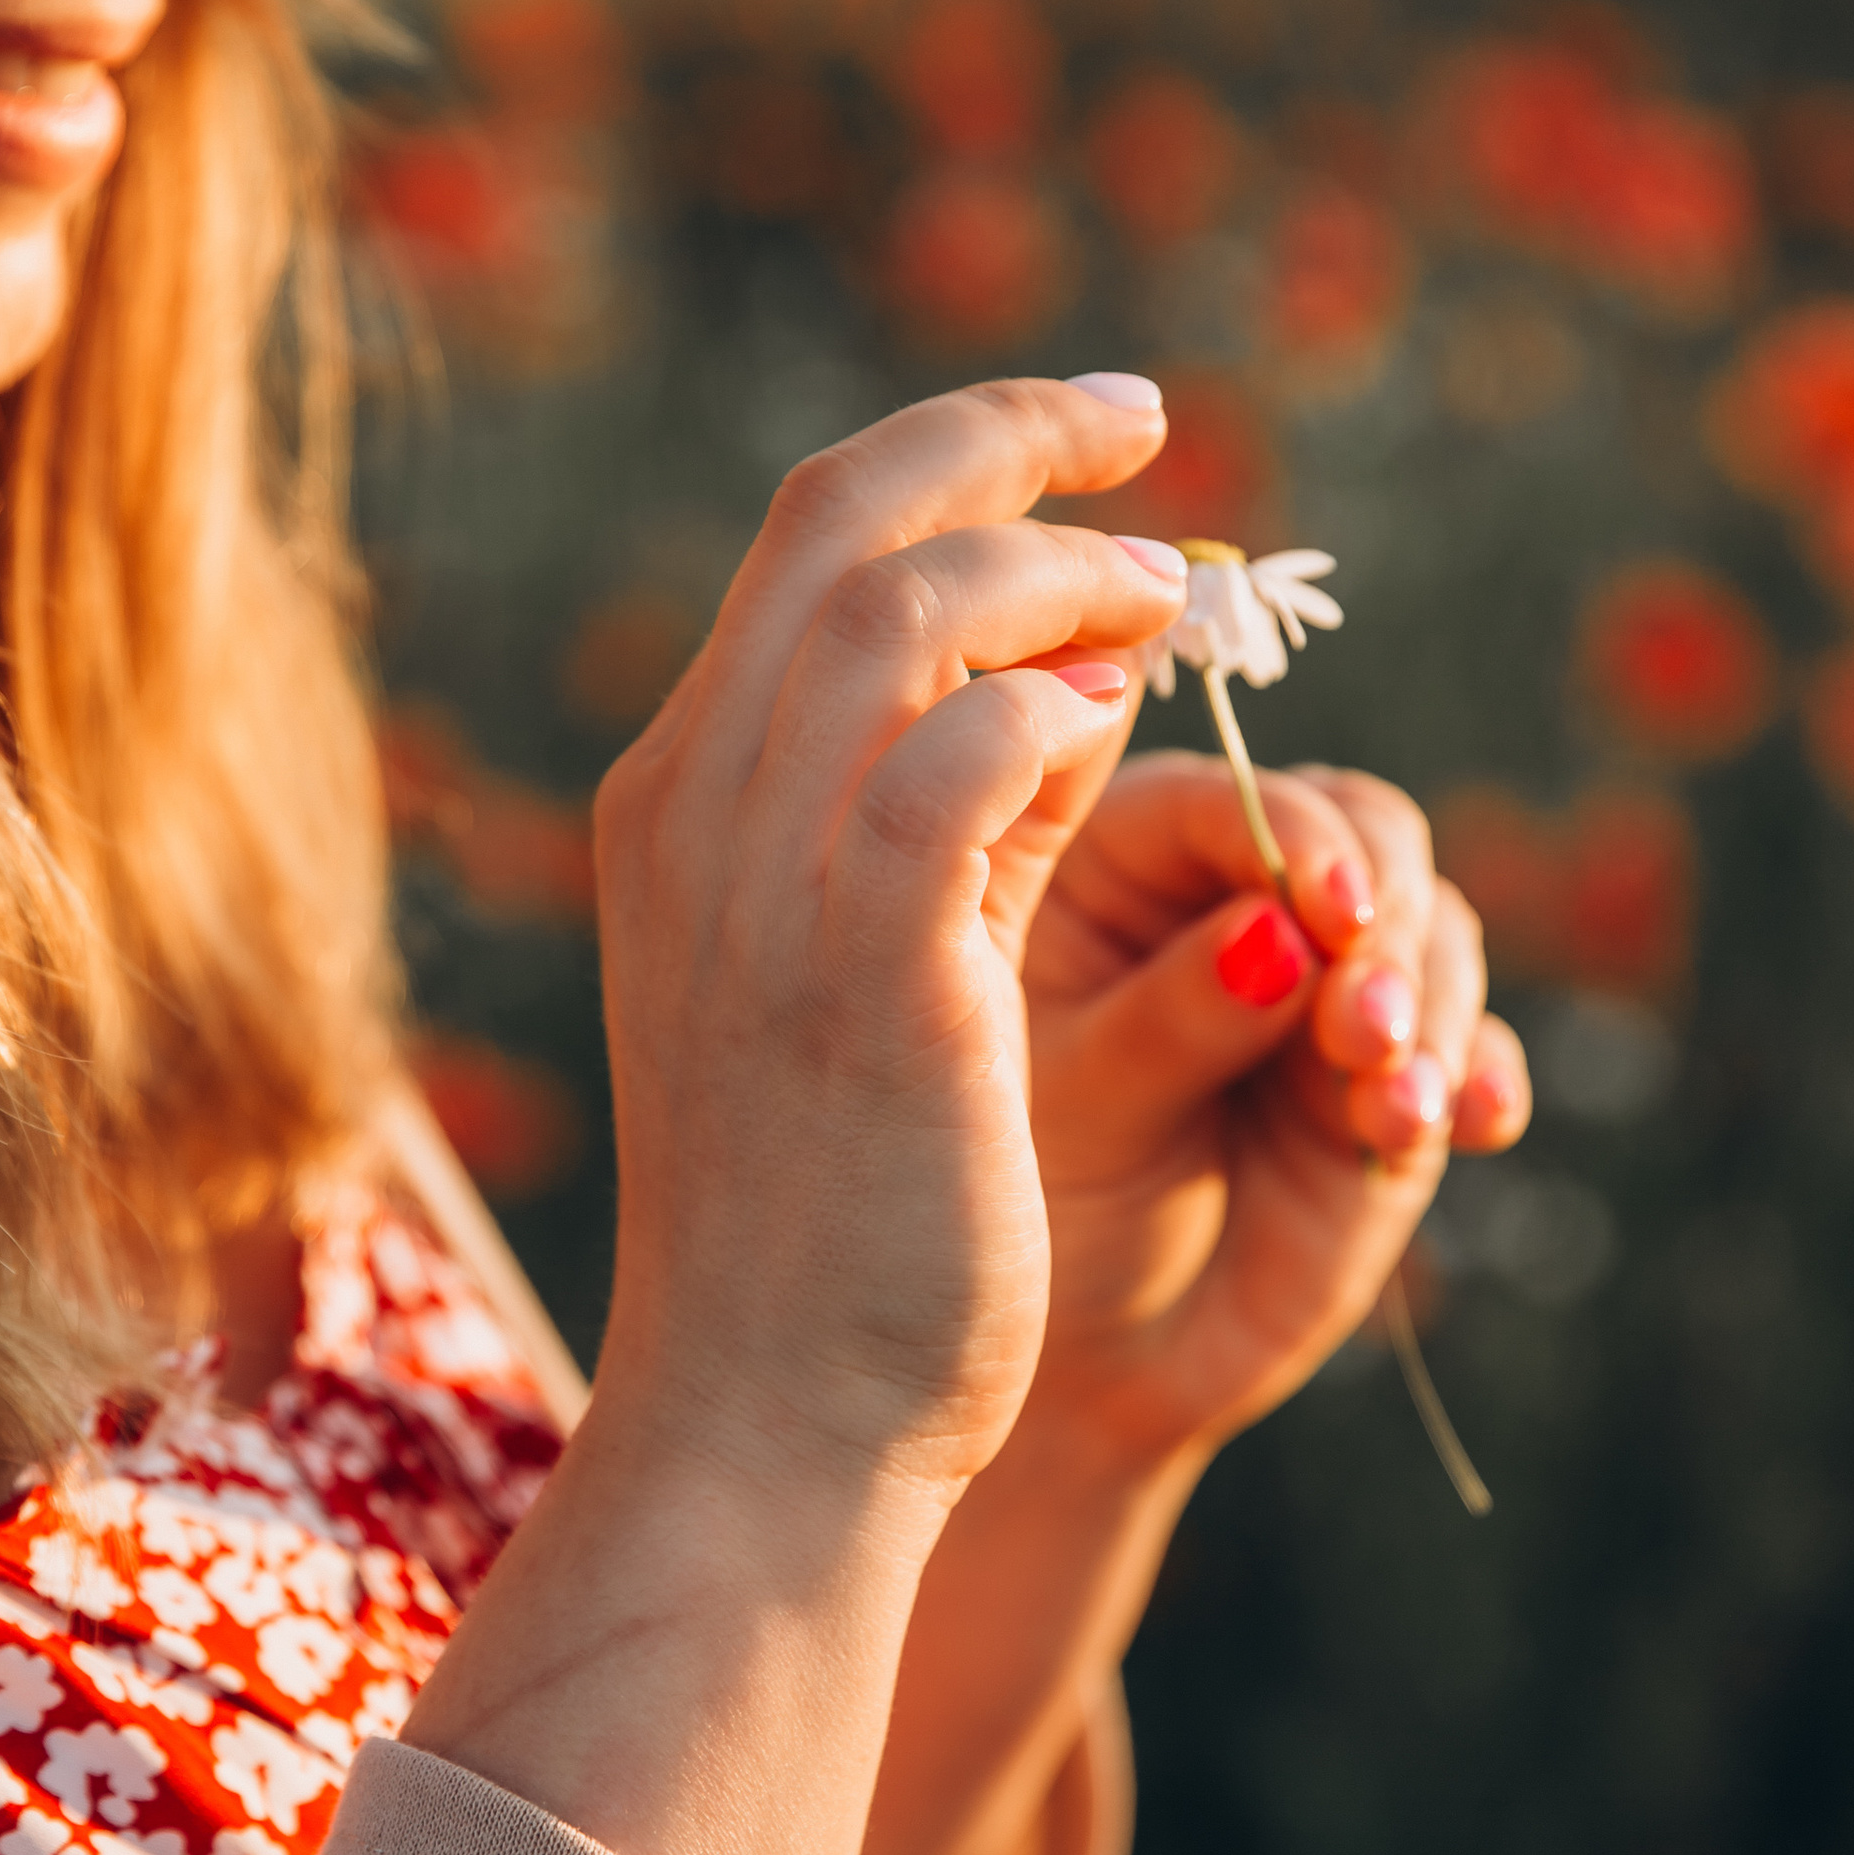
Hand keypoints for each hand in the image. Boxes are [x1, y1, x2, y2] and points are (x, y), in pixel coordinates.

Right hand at [589, 377, 1190, 1519]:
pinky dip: (1067, 708)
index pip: (804, 549)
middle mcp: (696, 813)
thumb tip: (1075, 682)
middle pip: (842, 521)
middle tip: (1147, 424)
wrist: (766, 1429)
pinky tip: (1137, 731)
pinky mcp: (868, 964)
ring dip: (1069, 575)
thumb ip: (950, 822)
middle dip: (1008, 439)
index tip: (1086, 451)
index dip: (954, 463)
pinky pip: (976, 751)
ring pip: (911, 606)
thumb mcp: (867, 978)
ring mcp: (764, 882)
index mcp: (677, 805)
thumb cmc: (830, 1228)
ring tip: (1176, 601)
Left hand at [1019, 750, 1531, 1474]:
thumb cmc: (1037, 1196)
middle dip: (1387, 923)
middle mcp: (1238, 897)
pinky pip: (1466, 1049)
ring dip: (1434, 1007)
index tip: (1334, 909)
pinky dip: (1477, 1077)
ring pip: (1431, 932)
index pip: (1224, 801)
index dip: (1295, 840)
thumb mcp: (1077, 1103)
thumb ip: (1168, 1016)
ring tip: (1394, 1107)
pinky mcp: (1393, 1072)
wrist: (1084, 1353)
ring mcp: (1330, 982)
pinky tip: (1474, 1123)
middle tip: (1366, 1026)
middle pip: (1363, 838)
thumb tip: (1278, 935)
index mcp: (1123, 863)